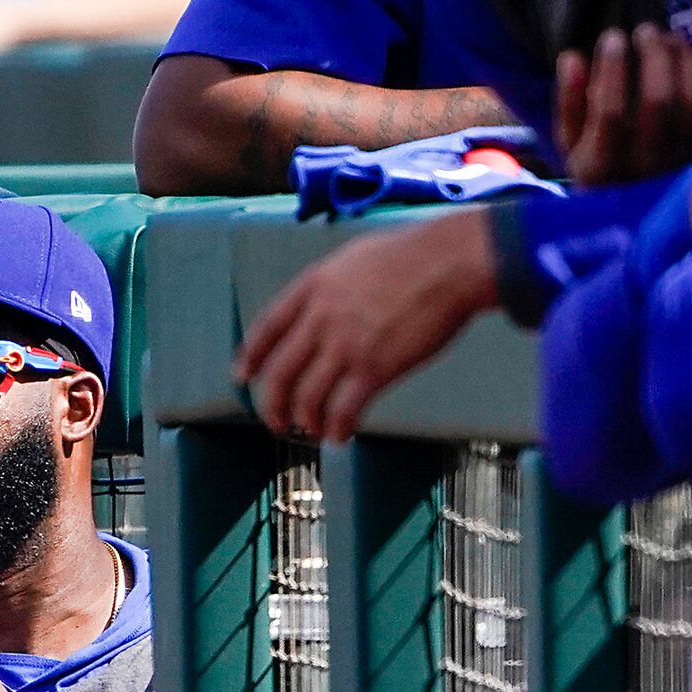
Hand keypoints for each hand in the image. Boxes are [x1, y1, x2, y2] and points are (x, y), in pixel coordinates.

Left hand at [239, 208, 499, 442]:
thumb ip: (335, 284)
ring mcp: (345, 346)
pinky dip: (337, 428)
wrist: (447, 264)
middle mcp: (320, 319)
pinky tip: (341, 436)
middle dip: (272, 405)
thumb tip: (333, 302)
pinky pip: (343, 409)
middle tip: (276, 420)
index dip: (251, 357)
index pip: (267, 329)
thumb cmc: (414, 256)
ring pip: (306, 398)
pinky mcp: (375, 369)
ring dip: (304, 422)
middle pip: (279, 372)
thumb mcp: (355, 258)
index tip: (244, 375)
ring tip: (312, 432)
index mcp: (313, 288)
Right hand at [554, 23, 691, 184]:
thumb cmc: (601, 167)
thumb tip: (572, 58)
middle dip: (654, 56)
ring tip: (669, 38)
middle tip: (646, 31)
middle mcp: (650, 165)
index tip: (612, 37)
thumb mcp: (570, 144)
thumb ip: (568, 102)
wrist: (641, 213)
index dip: (613, 69)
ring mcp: (685, 159)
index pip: (611, 112)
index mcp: (606, 165)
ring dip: (685, 59)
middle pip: (661, 100)